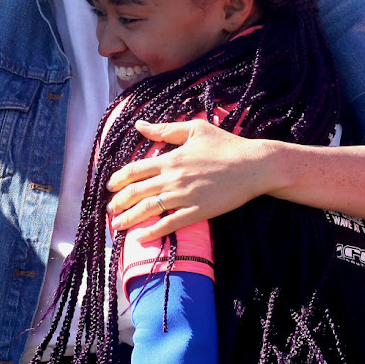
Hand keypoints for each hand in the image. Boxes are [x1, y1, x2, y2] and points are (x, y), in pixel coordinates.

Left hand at [106, 119, 271, 241]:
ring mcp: (185, 196)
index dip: (118, 179)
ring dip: (129, 219)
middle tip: (109, 210)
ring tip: (117, 226)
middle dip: (118, 202)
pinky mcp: (198, 211)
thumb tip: (140, 125)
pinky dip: (153, 232)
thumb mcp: (195, 129)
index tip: (110, 186)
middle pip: (136, 192)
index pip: (135, 170)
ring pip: (148, 209)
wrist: (254, 165)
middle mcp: (173, 178)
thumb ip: (165, 129)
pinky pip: (170, 224)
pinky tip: (141, 238)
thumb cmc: (226, 145)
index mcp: (170, 158)